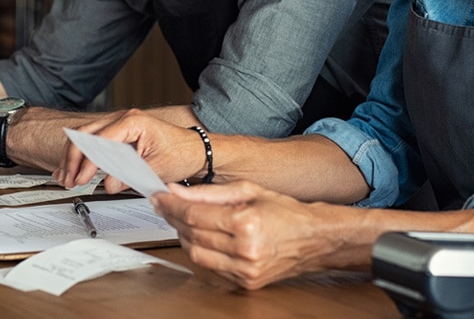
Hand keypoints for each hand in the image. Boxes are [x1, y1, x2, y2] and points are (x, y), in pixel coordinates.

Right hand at [53, 109, 206, 192]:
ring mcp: (120, 124)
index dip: (87, 162)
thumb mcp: (156, 168)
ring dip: (74, 157)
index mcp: (133, 122)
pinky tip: (72, 168)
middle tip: (69, 179)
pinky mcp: (119, 134)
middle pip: (85, 134)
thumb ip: (130, 175)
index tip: (81, 179)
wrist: (195, 150)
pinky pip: (93, 141)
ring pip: (85, 136)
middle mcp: (123, 118)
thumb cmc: (182, 153)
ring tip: (66, 177)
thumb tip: (108, 183)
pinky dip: (82, 155)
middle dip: (73, 158)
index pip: (100, 141)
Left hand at [152, 180, 343, 289]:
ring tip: (181, 219)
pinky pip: (210, 267)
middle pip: (192, 234)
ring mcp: (245, 270)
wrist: (314, 239)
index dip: (171, 205)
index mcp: (246, 223)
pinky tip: (199, 237)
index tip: (159, 196)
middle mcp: (245, 250)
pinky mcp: (246, 282)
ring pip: (196, 254)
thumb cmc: (285, 211)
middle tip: (164, 205)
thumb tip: (177, 190)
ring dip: (183, 236)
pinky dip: (200, 251)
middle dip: (173, 218)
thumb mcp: (248, 190)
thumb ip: (209, 191)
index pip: (195, 214)